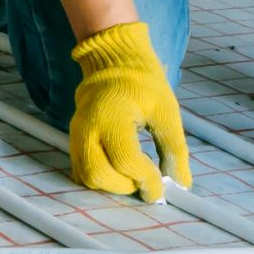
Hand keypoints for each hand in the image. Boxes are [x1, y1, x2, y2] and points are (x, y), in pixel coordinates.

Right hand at [66, 22, 192, 201]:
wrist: (114, 64)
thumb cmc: (143, 85)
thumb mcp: (166, 111)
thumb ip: (174, 148)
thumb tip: (180, 184)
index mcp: (112, 115)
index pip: (126, 160)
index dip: (146, 180)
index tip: (161, 189)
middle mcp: (87, 127)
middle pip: (98, 174)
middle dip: (125, 186)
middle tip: (146, 180)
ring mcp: (76, 135)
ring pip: (87, 177)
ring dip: (112, 186)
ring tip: (134, 174)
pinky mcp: (73, 142)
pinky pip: (82, 171)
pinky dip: (102, 179)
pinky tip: (121, 170)